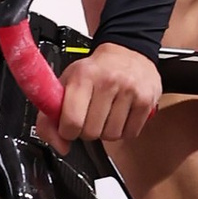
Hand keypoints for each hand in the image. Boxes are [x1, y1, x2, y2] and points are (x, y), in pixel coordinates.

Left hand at [48, 39, 161, 153]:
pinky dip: (123, 130)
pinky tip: (120, 115)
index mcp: (83, 76)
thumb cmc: (95, 71)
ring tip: (106, 114)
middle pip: (92, 132)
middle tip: (90, 116)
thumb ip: (51, 116)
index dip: (67, 131)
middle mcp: (107, 82)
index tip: (69, 125)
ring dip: (106, 131)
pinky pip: (130, 134)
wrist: (127, 52)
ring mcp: (129, 91)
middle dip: (87, 130)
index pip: (72, 121)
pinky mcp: (146, 101)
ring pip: (111, 136)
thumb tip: (60, 146)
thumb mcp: (66, 84)